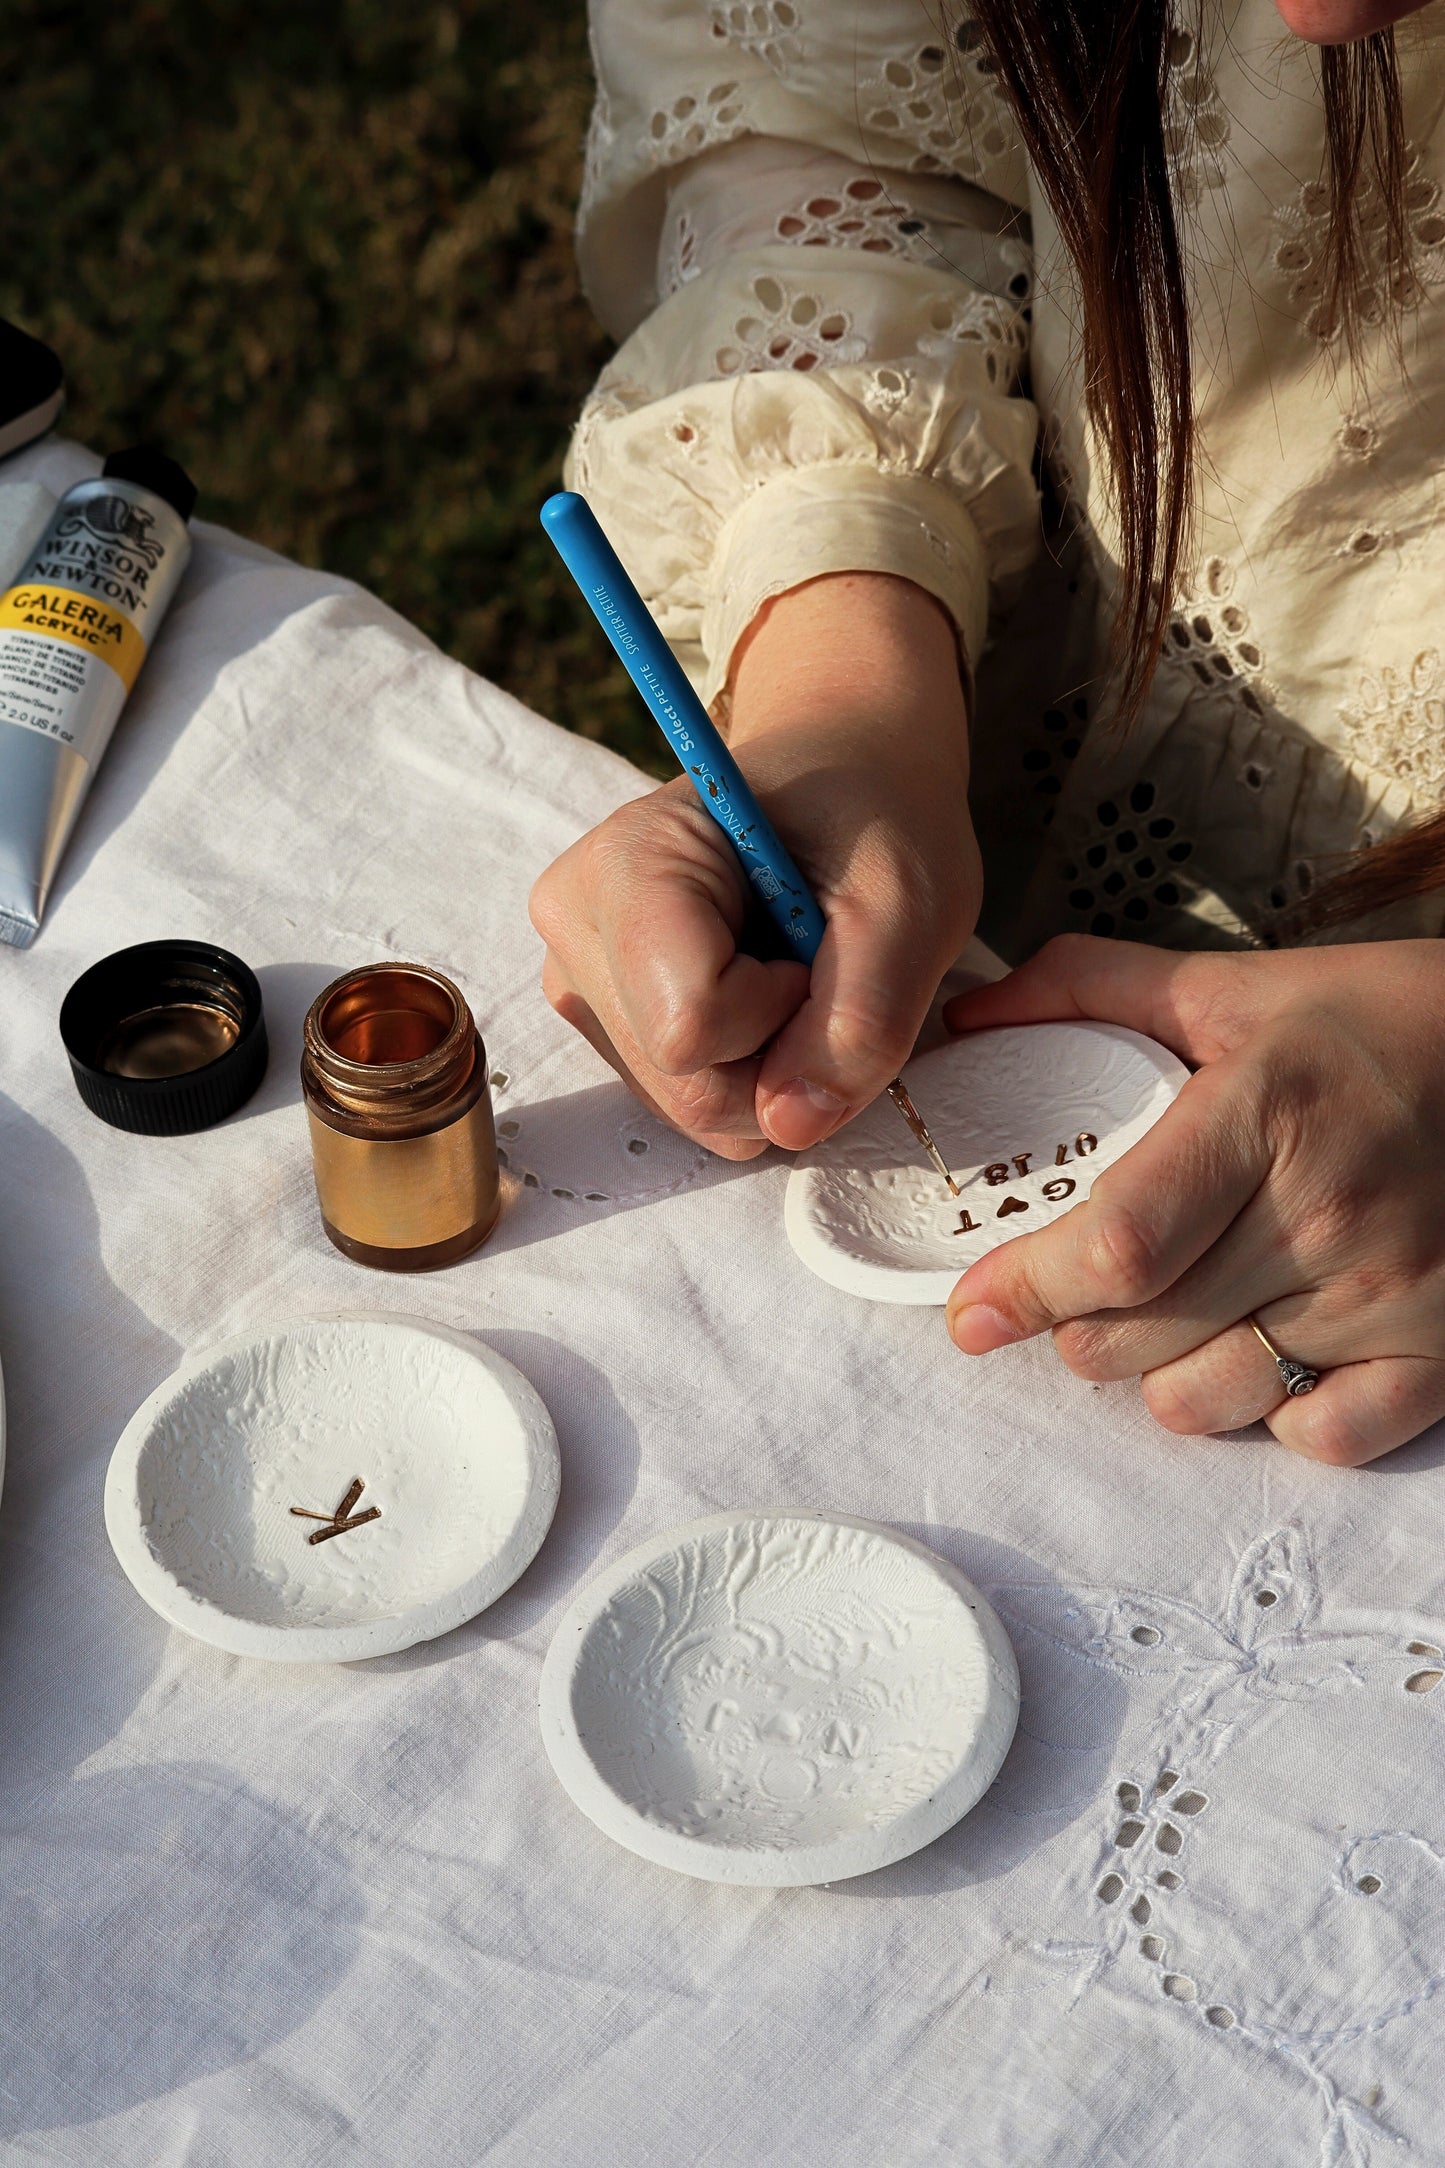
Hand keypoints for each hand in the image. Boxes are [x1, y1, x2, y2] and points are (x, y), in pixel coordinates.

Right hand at [530, 573, 981, 1158]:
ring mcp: (581, 979)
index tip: (813, 942)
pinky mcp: (605, 1018)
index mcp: (627, 864)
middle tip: (817, 966)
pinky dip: (751, 1069)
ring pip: (689, 1106)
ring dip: (772, 1067)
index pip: (690, 1028)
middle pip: (687, 1086)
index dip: (782, 1013)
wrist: (842, 777)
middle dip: (782, 1056)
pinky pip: (689, 1101)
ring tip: (792, 969)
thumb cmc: (873, 815)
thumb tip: (792, 1125)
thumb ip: (862, 1018)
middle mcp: (576, 927)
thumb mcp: (907, 901)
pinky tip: (764, 991)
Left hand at [941, 934, 1444, 1464]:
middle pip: (1140, 1334)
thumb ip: (1095, 989)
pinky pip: (1320, 1437)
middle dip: (1073, 1328)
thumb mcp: (1241, 987)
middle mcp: (1328, 1217)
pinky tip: (1269, 1351)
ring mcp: (1391, 1297)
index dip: (1027, 1291)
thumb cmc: (1386, 1022)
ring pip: (1209, 1399)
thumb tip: (973, 1018)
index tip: (972, 1312)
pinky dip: (1274, 1413)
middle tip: (1074, 1292)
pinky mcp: (1443, 1352)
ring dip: (1159, 1374)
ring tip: (1171, 1317)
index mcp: (1264, 1115)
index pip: (1119, 1245)